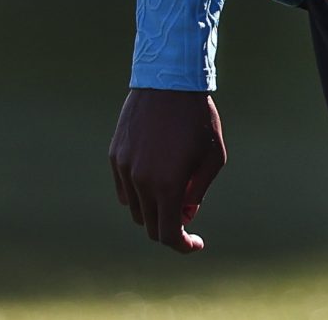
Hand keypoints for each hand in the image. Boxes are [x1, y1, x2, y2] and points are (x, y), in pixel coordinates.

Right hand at [110, 88, 225, 251]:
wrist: (169, 80)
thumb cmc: (198, 118)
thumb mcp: (212, 156)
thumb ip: (198, 191)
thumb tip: (185, 212)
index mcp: (167, 185)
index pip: (169, 234)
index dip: (183, 246)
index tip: (195, 243)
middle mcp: (141, 181)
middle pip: (151, 225)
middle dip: (170, 227)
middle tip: (188, 210)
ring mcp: (124, 169)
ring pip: (135, 208)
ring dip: (154, 208)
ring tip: (173, 186)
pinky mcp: (115, 155)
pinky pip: (124, 188)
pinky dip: (139, 192)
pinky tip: (155, 174)